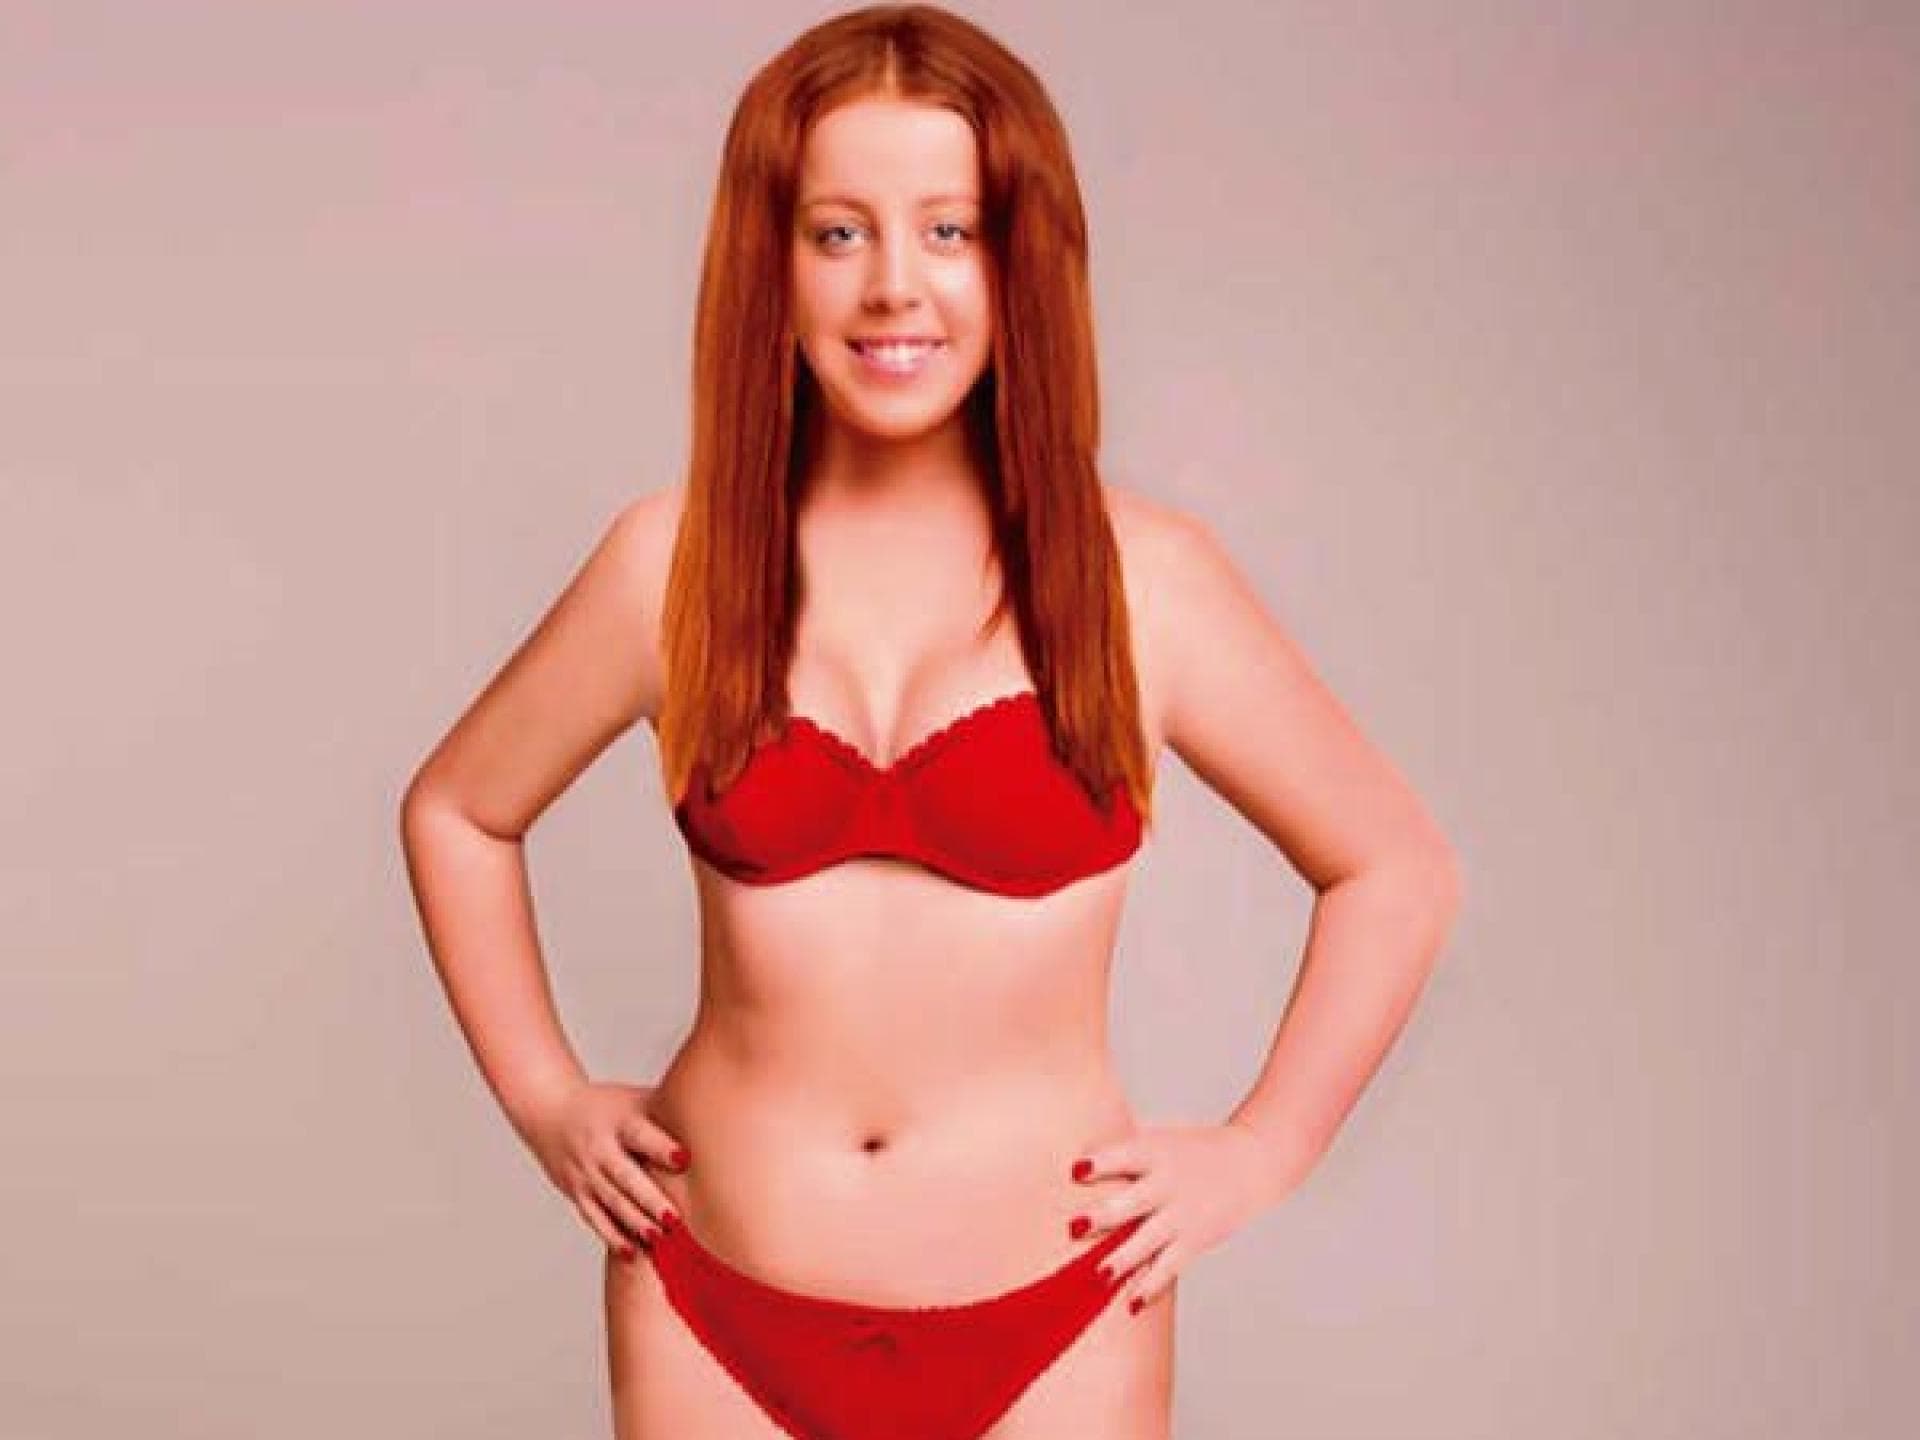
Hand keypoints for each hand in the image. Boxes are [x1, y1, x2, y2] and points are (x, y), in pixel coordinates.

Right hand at [519, 1077, 690, 1258]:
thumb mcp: (633, 1099)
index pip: (639, 1134)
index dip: (660, 1146)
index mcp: (617, 1121)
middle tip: (675, 1219)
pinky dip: (614, 1237)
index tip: (684, 1158)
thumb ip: (666, 1112)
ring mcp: (585, 1173)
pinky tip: (633, 1253)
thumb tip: (714, 1118)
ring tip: (660, 1239)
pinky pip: (595, 1218)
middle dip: (649, 1199)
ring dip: (635, 1223)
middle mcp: (598, 1148)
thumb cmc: (605, 1105)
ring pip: (611, 1202)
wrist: (548, 1111)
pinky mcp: (576, 1192)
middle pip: (625, 1176)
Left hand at [1070, 1118, 1283, 1315]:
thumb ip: (1121, 1146)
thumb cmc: (1191, 1149)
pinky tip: (1132, 1303)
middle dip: (1104, 1215)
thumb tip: (1070, 1150)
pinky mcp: (1194, 1240)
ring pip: (1149, 1240)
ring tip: (1099, 1274)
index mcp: (1155, 1152)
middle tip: (1075, 1227)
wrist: (1249, 1162)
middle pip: (1133, 1201)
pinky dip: (1152, 1285)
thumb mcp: (1159, 1136)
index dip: (1102, 1162)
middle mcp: (1167, 1184)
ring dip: (1123, 1258)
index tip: (1076, 1170)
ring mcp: (1181, 1215)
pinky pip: (1171, 1266)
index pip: (1125, 1155)